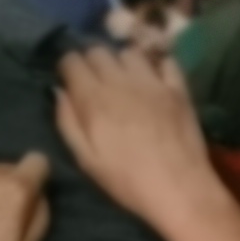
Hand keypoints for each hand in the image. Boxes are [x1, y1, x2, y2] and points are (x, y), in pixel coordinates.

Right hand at [52, 47, 222, 224]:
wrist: (180, 189)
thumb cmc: (127, 181)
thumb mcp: (86, 160)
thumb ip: (68, 122)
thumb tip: (59, 91)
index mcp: (93, 98)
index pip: (72, 60)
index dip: (68, 68)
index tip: (70, 81)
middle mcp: (121, 81)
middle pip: (99, 51)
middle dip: (92, 63)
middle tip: (96, 83)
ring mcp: (152, 81)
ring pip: (129, 52)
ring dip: (122, 63)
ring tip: (125, 82)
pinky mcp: (177, 87)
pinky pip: (164, 61)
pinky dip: (156, 66)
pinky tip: (154, 82)